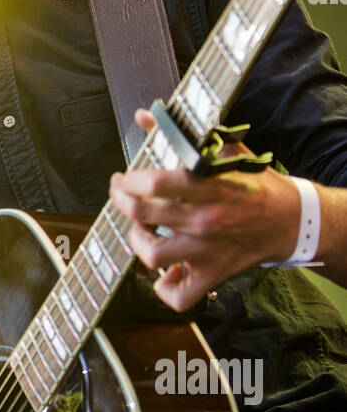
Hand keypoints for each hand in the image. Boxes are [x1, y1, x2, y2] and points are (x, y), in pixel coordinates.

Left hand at [108, 108, 299, 311]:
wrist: (291, 221)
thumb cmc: (256, 185)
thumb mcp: (227, 151)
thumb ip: (182, 133)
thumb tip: (144, 116)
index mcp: (210, 187)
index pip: (155, 183)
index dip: (129, 181)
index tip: (123, 178)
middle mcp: (206, 220)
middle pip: (144, 215)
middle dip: (121, 202)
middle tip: (120, 195)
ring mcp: (208, 251)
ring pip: (153, 256)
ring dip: (137, 241)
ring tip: (140, 230)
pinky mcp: (213, 274)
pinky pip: (179, 295)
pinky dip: (165, 288)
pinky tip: (165, 271)